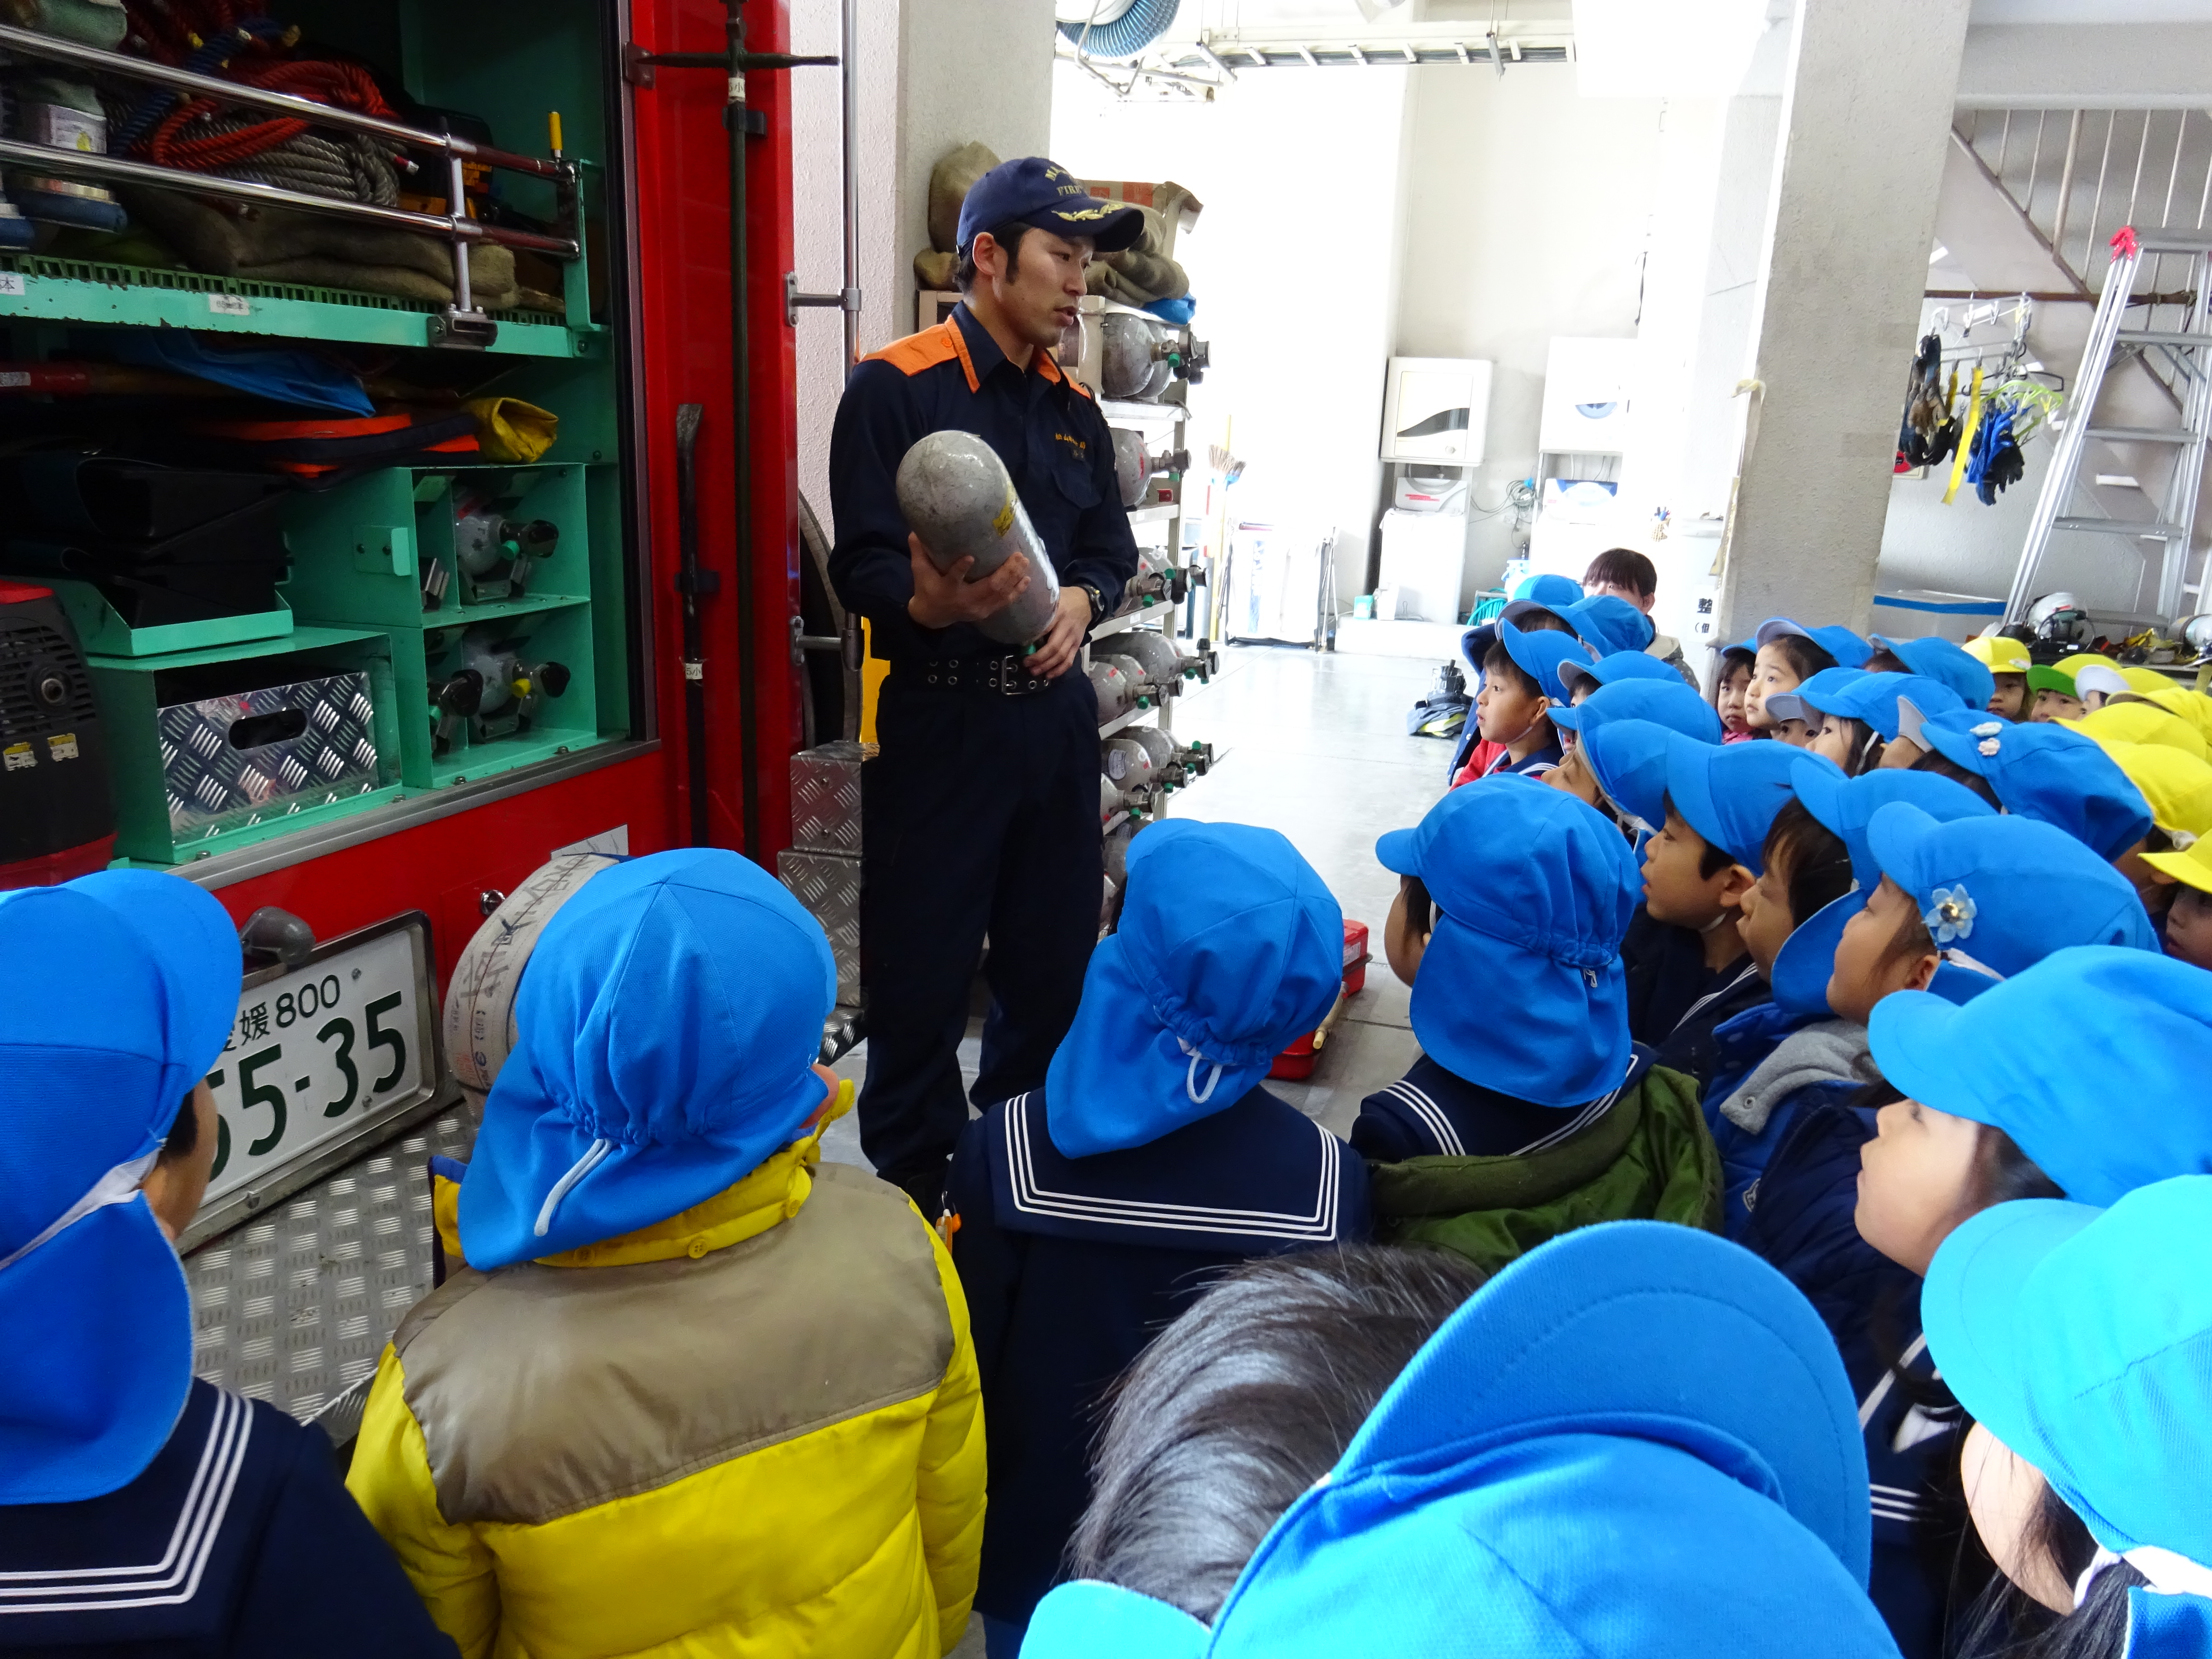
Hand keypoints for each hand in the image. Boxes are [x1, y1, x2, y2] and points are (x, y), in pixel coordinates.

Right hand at [907, 533, 1029, 629]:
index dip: (961, 569)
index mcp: (946, 589)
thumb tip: (915, 530)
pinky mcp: (985, 613)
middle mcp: (964, 601)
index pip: (953, 579)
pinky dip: (1017, 591)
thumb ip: (919, 551)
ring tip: (1025, 563)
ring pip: (1000, 595)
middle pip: (988, 588)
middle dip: (1006, 572)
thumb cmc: (926, 588)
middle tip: (1018, 556)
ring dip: (1015, 580)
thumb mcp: (919, 570)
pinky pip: (1004, 603)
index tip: (970, 557)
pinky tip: (1027, 580)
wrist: (932, 616)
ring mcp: (977, 609)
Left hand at [1027, 584, 1089, 677]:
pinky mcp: (1077, 645)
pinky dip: (1059, 670)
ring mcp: (1074, 638)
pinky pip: (1069, 661)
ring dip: (1047, 666)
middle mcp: (1067, 627)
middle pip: (1054, 647)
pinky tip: (1049, 675)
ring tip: (1034, 671)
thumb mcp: (1051, 597)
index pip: (1046, 629)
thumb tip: (1019, 620)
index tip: (1021, 646)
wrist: (1086, 602)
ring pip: (1061, 656)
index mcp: (1059, 613)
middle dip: (1039, 658)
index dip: (1033, 640)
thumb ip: (1039, 608)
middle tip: (1026, 663)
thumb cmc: (1064, 599)